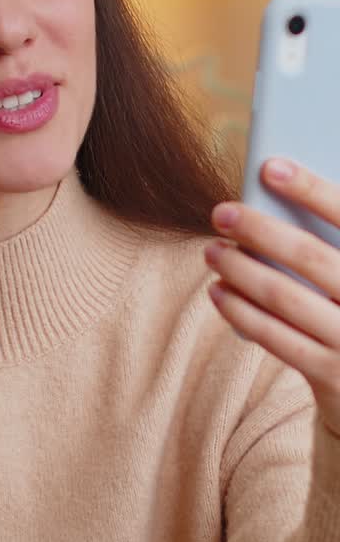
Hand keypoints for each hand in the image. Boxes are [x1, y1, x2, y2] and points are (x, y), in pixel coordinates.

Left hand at [204, 158, 339, 436]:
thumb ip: (332, 243)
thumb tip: (277, 198)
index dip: (311, 189)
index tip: (270, 167)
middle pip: (308, 256)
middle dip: (259, 230)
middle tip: (221, 213)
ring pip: (284, 297)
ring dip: (240, 270)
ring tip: (213, 251)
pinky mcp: (331, 374)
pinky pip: (276, 337)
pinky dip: (241, 311)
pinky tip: (219, 292)